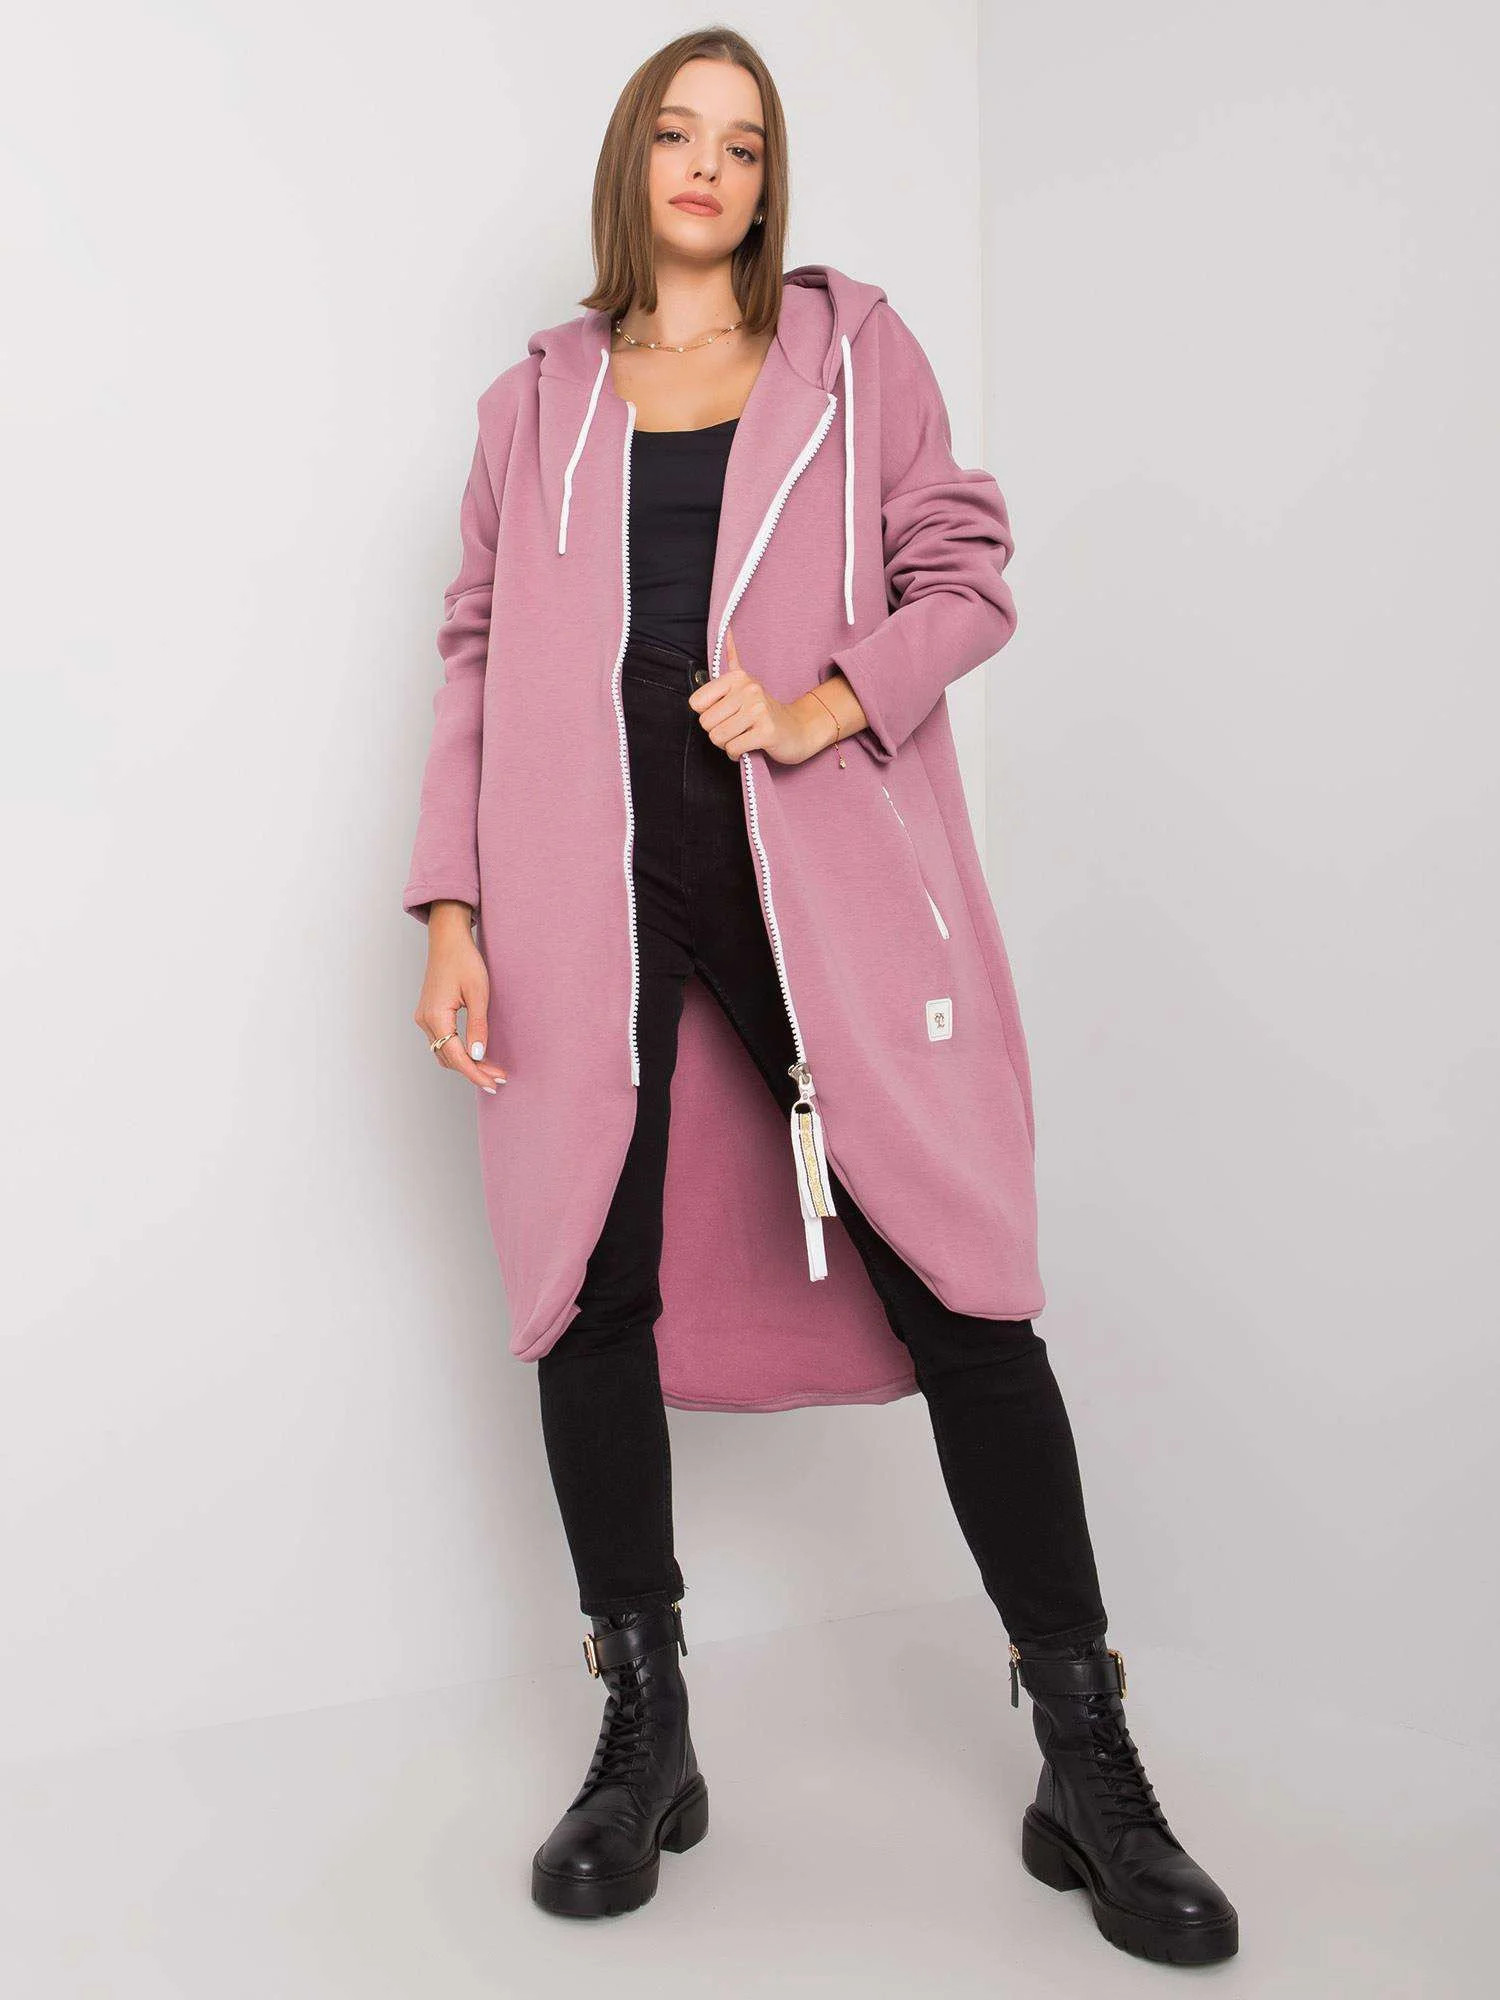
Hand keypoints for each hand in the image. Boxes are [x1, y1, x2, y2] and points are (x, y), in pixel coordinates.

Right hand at [414, 903, 508, 1092]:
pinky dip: (458, 1052)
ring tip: (491, 1071)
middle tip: (498, 1079)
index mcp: (436, 1016)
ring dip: (466, 1064)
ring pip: (444, 1053)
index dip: (475, 1073)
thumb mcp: (478, 993)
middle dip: (473, 1071)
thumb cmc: (464, 961)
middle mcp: (425, 1020)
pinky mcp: (428, 1014)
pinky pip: (442, 1042)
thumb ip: (478, 1026)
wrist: (448, 940)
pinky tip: (476, 1055)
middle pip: (448, 1058)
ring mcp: (424, 1018)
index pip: (456, 1056)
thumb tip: (478, 1055)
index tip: (493, 1083)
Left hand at [687, 624, 834, 766]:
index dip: (706, 715)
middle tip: (736, 728)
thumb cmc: (764, 712)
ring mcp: (758, 710)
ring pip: (718, 737)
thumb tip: (726, 631)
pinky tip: (748, 747)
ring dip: (727, 744)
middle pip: (706, 723)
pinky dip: (736, 754)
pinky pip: (733, 748)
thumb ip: (732, 661)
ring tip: (742, 736)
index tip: (725, 714)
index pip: (696, 702)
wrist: (798, 729)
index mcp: (738, 677)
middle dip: (716, 732)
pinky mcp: (766, 732)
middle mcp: (748, 690)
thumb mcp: (745, 686)